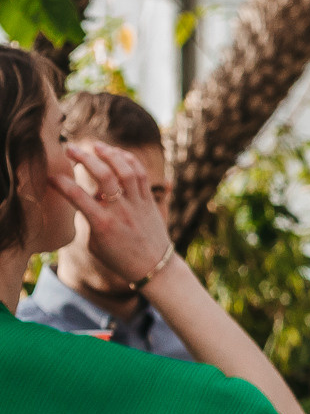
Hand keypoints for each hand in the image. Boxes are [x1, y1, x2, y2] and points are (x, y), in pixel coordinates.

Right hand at [51, 141, 172, 285]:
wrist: (155, 268)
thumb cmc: (119, 259)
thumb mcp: (95, 244)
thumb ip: (89, 220)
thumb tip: (86, 198)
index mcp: (103, 224)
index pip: (78, 197)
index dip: (61, 183)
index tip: (50, 176)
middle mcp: (122, 211)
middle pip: (105, 176)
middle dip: (85, 158)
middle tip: (70, 147)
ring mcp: (138, 204)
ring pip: (126, 171)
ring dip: (110, 154)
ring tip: (96, 145)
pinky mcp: (150, 202)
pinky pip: (141, 175)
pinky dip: (130, 161)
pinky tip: (118, 154)